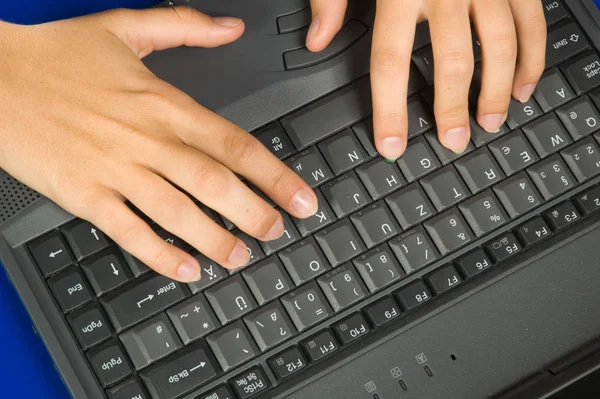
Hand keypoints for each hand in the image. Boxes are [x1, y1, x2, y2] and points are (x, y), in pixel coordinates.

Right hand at [0, 7, 317, 281]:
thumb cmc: (56, 55)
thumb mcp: (125, 26)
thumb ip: (185, 27)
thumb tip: (231, 28)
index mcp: (163, 104)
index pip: (234, 144)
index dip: (274, 175)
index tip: (300, 197)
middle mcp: (146, 140)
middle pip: (214, 185)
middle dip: (254, 214)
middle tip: (278, 233)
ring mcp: (115, 171)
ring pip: (177, 214)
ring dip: (215, 240)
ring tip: (241, 258)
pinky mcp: (84, 195)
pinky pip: (128, 232)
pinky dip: (158, 256)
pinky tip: (184, 271)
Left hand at [307, 0, 545, 157]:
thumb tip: (317, 39)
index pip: (391, 62)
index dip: (390, 110)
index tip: (392, 144)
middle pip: (452, 62)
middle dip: (452, 109)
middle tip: (453, 142)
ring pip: (500, 46)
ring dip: (497, 91)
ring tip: (490, 124)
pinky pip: (533, 20)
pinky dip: (534, 56)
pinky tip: (526, 85)